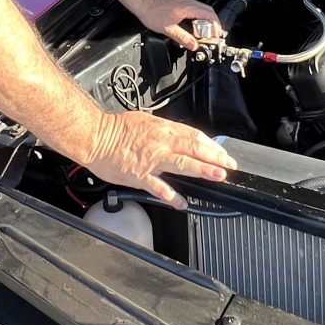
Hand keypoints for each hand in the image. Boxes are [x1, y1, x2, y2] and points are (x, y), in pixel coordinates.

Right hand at [70, 111, 238, 207]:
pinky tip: (183, 203)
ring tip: (218, 176)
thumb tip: (181, 136)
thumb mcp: (146, 120)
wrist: (95, 138)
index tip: (222, 152)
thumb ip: (165, 129)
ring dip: (203, 171)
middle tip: (229, 165)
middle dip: (215, 157)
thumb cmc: (117, 129)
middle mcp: (160, 143)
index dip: (211, 144)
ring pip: (182, 164)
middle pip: (194, 148)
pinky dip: (173, 197)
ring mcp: (151, 160)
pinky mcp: (140, 175)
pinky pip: (160, 188)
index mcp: (162, 128)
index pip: (194, 135)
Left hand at [132, 0, 223, 51]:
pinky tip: (191, 24)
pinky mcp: (178, 0)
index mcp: (188, 8)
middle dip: (213, 23)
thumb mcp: (169, 29)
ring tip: (202, 31)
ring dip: (205, 19)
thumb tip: (194, 45)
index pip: (210, 15)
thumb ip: (183, 38)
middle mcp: (188, 2)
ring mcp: (183, 0)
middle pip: (208, 11)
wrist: (142, 1)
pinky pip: (193, 8)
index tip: (216, 34)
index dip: (216, 25)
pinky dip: (197, 16)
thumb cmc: (152, 12)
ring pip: (201, 8)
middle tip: (212, 34)